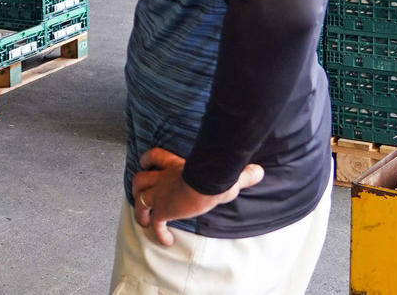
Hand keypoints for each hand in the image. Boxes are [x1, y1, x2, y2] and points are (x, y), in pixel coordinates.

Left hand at [131, 147, 264, 245]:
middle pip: (140, 178)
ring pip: (140, 198)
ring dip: (140, 209)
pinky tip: (165, 240)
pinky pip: (155, 223)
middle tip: (139, 194)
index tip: (146, 163)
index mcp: (175, 165)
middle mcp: (164, 178)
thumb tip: (259, 171)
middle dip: (138, 187)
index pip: (155, 156)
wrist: (206, 183)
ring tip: (144, 220)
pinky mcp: (163, 210)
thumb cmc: (217, 175)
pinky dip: (158, 232)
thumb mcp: (230, 174)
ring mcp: (161, 194)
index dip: (148, 160)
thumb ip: (243, 174)